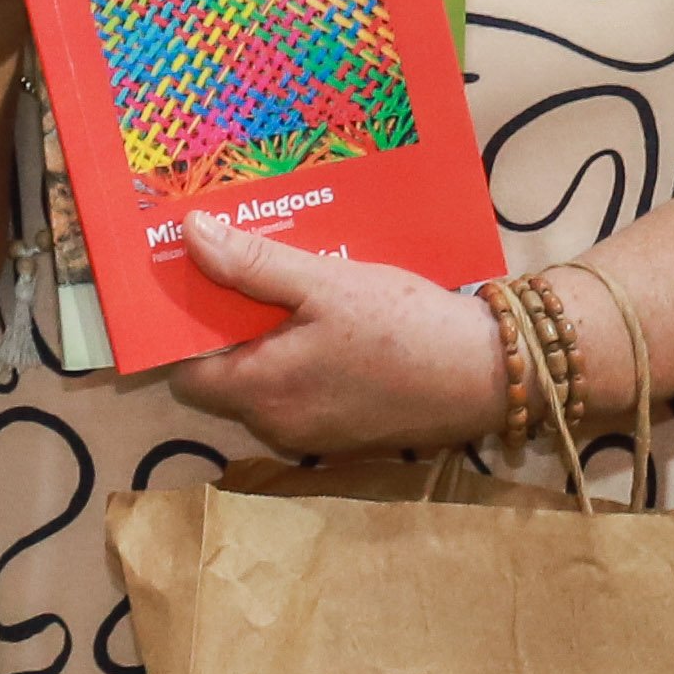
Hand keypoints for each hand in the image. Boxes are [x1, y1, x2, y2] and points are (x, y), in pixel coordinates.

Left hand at [154, 219, 513, 465]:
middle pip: (225, 379)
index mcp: (262, 392)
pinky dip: (302, 361)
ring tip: (293, 290)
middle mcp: (277, 426)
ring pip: (266, 386)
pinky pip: (301, 395)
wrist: (488, 375)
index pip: (186, 373)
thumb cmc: (403, 326)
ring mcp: (313, 437)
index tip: (199, 284)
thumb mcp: (325, 283)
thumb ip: (253, 264)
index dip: (185, 330)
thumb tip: (190, 236)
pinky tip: (329, 322)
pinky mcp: (344, 436)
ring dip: (271, 342)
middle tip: (251, 273)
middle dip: (232, 329)